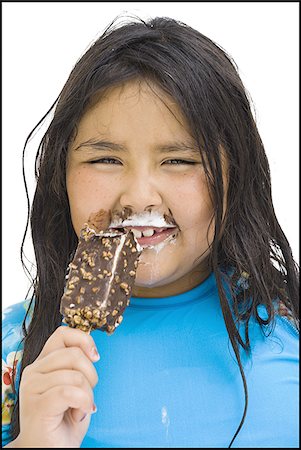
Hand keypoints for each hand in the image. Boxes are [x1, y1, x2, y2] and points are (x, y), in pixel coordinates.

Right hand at [14, 326, 98, 447]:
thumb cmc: (64, 421)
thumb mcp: (74, 386)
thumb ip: (77, 366)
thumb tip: (91, 351)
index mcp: (42, 363)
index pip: (62, 333)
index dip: (84, 340)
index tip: (95, 357)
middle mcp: (33, 372)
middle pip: (74, 354)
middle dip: (91, 375)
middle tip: (86, 395)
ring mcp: (32, 388)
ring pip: (75, 375)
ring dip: (87, 395)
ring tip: (80, 408)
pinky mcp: (37, 405)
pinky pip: (70, 392)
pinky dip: (83, 402)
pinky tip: (81, 413)